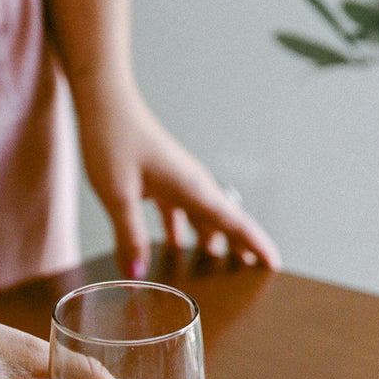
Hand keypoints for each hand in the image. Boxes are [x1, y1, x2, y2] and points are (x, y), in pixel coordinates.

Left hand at [75, 78, 280, 276]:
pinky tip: (173, 250)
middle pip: (225, 223)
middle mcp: (192, 184)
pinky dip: (182, 233)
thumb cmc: (113, 138)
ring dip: (211, 243)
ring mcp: (178, 181)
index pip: (235, 222)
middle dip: (239, 249)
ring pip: (203, 219)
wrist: (104, 101)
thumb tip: (138, 274)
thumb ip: (130, 237)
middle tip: (250, 277)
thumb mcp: (118, 195)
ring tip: (213, 271)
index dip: (256, 245)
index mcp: (193, 188)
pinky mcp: (162, 180)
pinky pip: (180, 212)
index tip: (274, 264)